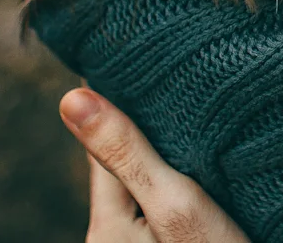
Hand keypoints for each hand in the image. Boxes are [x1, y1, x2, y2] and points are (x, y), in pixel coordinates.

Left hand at [60, 88, 252, 242]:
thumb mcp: (177, 206)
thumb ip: (126, 154)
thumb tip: (69, 96)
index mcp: (105, 229)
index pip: (104, 147)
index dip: (120, 101)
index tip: (135, 56)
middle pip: (128, 169)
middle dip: (150, 132)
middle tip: (175, 77)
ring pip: (150, 189)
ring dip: (171, 159)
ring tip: (200, 114)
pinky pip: (169, 209)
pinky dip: (186, 185)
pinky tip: (213, 168)